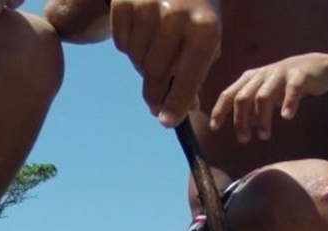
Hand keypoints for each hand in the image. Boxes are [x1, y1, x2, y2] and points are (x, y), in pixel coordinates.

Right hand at [109, 0, 219, 126]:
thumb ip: (196, 75)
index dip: (176, 105)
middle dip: (155, 93)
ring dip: (142, 64)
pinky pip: (121, 44)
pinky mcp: (126, 1)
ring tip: (155, 50)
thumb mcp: (206, 38)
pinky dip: (129, 45)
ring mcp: (149, 7)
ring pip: (136, 60)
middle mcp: (177, 18)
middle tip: (155, 103)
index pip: (187, 79)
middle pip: (155, 75)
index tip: (167, 122)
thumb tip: (183, 111)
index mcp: (204, 29)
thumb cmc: (196, 12)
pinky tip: (142, 32)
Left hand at [209, 53, 327, 141]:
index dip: (220, 110)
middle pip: (243, 97)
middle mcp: (262, 75)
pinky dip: (288, 103)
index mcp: (250, 79)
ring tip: (264, 135)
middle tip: (244, 139)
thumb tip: (240, 127)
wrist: (316, 67)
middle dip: (240, 120)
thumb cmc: (284, 84)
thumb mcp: (263, 93)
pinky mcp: (299, 75)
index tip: (214, 127)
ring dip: (261, 118)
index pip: (229, 94)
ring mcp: (280, 74)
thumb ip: (250, 107)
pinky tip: (286, 117)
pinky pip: (292, 89)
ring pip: (263, 96)